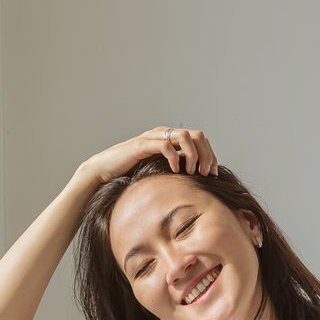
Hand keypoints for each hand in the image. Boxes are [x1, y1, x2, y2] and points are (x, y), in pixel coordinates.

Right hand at [80, 126, 218, 184]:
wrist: (106, 170)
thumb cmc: (132, 174)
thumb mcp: (160, 172)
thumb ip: (176, 172)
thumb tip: (197, 186)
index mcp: (171, 138)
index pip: (200, 139)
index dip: (211, 155)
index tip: (214, 175)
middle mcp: (164, 133)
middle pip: (197, 135)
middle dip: (206, 154)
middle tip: (207, 174)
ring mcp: (153, 137)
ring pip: (184, 136)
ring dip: (193, 155)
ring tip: (193, 172)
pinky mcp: (143, 145)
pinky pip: (165, 145)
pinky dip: (174, 157)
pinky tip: (175, 171)